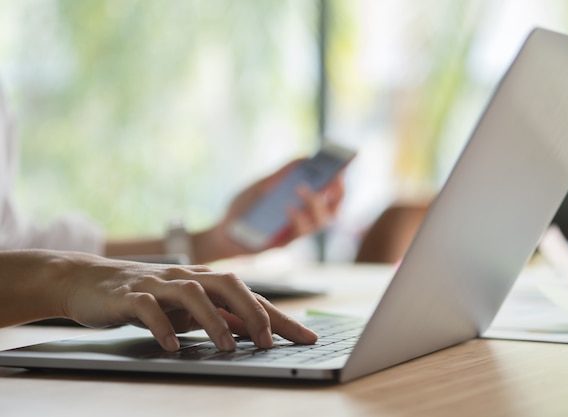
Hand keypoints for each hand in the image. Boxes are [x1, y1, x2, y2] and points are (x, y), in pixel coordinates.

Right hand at [0, 250, 316, 351]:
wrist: (90, 281)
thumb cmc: (148, 296)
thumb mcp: (187, 308)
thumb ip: (218, 316)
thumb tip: (256, 333)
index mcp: (205, 281)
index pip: (250, 297)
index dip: (280, 317)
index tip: (308, 337)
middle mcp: (187, 277)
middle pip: (228, 284)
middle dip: (253, 311)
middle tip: (269, 342)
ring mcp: (158, 283)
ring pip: (193, 292)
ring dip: (213, 320)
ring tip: (228, 347)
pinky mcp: (129, 295)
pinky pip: (148, 307)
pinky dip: (162, 326)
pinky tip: (173, 346)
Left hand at [193, 159, 345, 261]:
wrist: (222, 232)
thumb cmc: (243, 208)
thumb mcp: (262, 185)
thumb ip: (283, 173)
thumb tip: (305, 157)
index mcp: (302, 203)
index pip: (331, 193)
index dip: (339, 181)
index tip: (341, 167)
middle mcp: (304, 218)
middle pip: (334, 209)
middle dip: (337, 193)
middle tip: (332, 179)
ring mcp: (296, 232)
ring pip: (322, 222)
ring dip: (315, 203)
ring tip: (301, 188)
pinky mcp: (285, 243)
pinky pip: (300, 232)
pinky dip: (297, 217)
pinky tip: (287, 206)